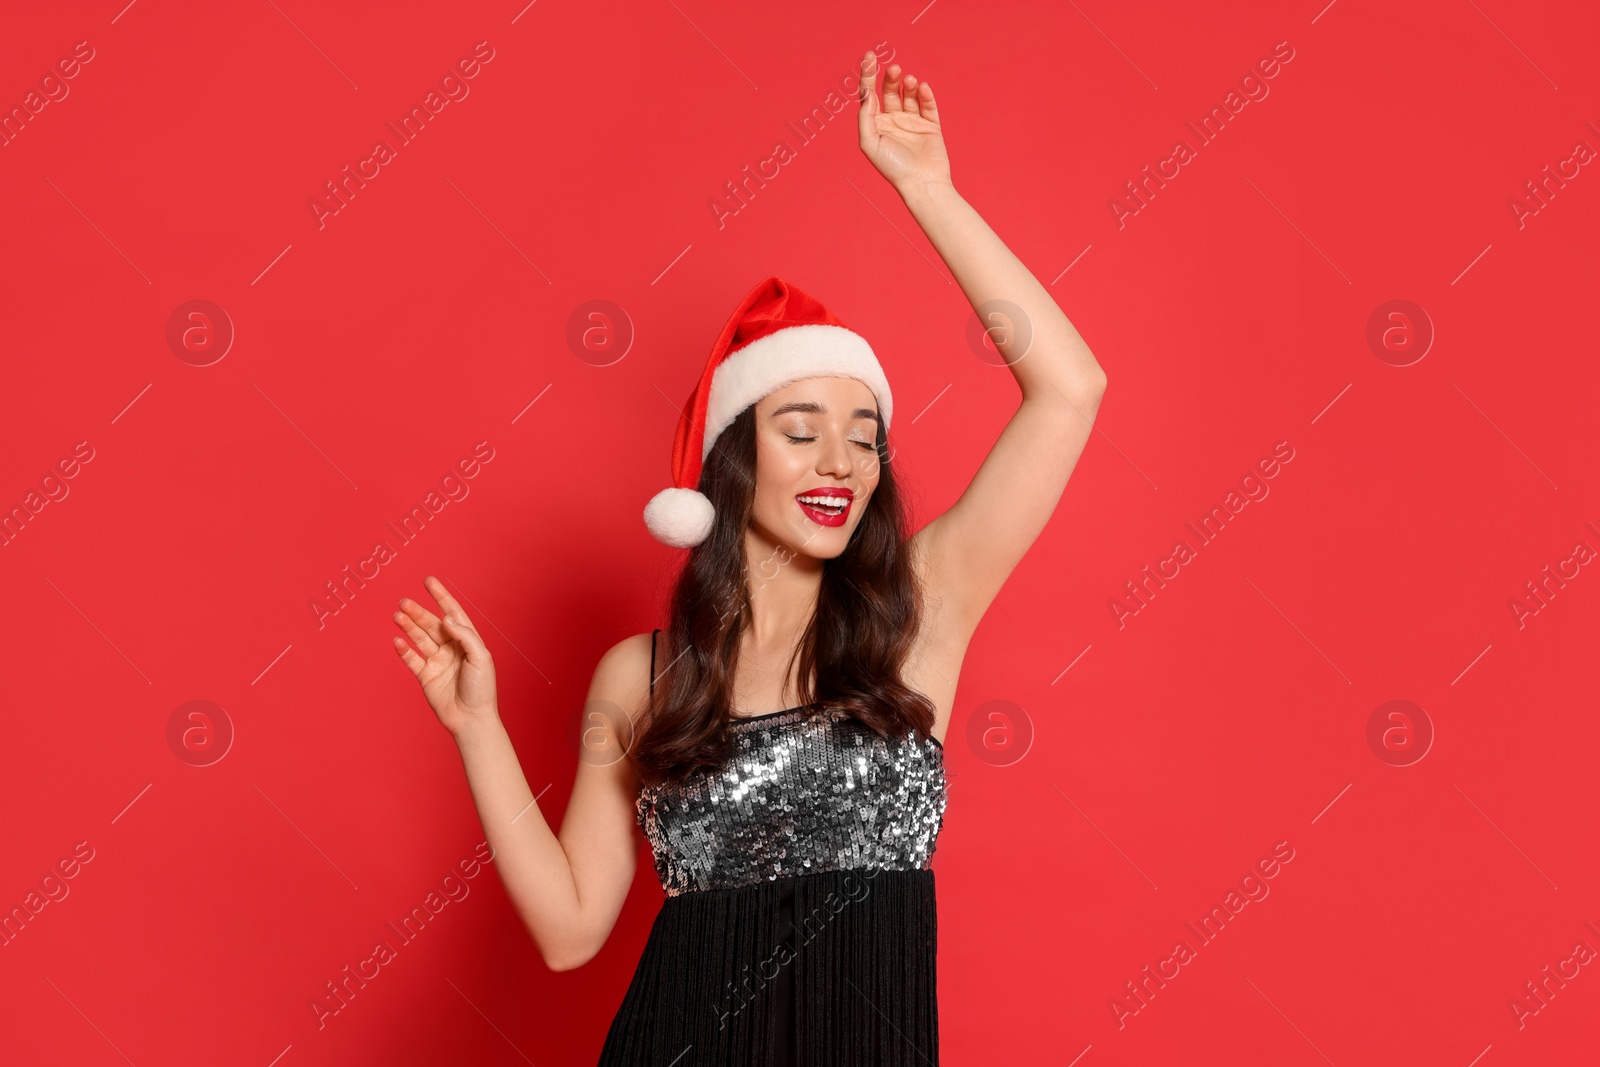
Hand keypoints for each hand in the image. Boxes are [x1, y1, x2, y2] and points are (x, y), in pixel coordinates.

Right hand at [393, 575, 498, 736]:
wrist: (471, 718)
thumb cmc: (482, 688)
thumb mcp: (480, 657)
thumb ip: (465, 635)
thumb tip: (446, 619)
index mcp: (467, 641)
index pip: (452, 613)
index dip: (441, 597)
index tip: (429, 581)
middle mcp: (451, 649)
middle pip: (432, 625)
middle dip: (419, 613)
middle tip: (404, 602)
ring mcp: (437, 662)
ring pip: (420, 639)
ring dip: (409, 627)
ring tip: (397, 615)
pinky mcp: (426, 676)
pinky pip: (412, 660)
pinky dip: (404, 650)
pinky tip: (397, 640)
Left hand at [856, 50, 951, 194]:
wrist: (921, 183)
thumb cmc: (893, 167)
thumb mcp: (870, 142)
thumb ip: (865, 117)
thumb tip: (867, 93)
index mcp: (876, 125)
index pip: (869, 94)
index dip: (868, 74)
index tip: (870, 56)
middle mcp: (893, 121)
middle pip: (889, 90)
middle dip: (890, 77)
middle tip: (894, 68)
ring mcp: (912, 123)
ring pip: (909, 95)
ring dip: (908, 84)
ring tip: (910, 80)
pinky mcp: (931, 126)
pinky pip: (928, 105)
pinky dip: (925, 95)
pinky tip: (922, 88)